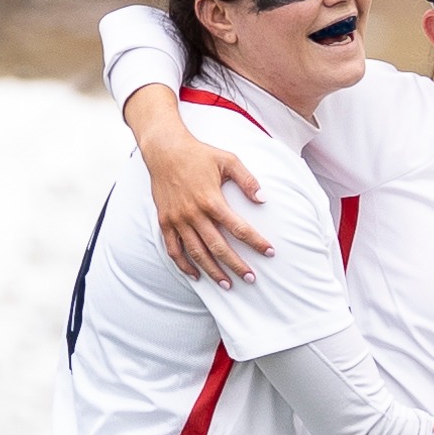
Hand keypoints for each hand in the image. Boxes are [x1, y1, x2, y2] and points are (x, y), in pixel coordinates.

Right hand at [128, 85, 273, 285]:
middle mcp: (193, 213)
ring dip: (212, 271)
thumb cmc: (198, 154)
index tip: (270, 252)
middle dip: (236, 265)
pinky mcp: (165, 221)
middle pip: (218, 247)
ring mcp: (177, 219)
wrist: (164, 149)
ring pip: (196, 253)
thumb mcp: (228, 160)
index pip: (238, 228)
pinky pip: (173, 249)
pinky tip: (196, 275)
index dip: (256, 242)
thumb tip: (263, 199)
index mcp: (211, 200)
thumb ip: (247, 180)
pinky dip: (184, 265)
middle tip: (251, 279)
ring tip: (227, 285)